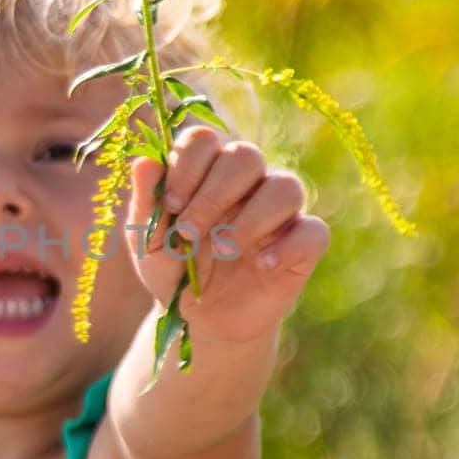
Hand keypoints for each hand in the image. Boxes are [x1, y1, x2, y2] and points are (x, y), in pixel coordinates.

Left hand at [124, 126, 330, 343]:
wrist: (198, 319)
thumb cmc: (172, 270)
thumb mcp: (147, 242)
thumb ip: (145, 203)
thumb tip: (143, 162)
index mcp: (206, 170)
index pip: (205, 139)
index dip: (187, 165)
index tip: (171, 203)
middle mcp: (247, 182)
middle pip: (246, 156)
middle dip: (213, 194)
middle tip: (189, 233)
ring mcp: (279, 213)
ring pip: (285, 187)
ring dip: (250, 218)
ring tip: (222, 250)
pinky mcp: (302, 246)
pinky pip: (314, 231)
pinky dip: (289, 246)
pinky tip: (263, 266)